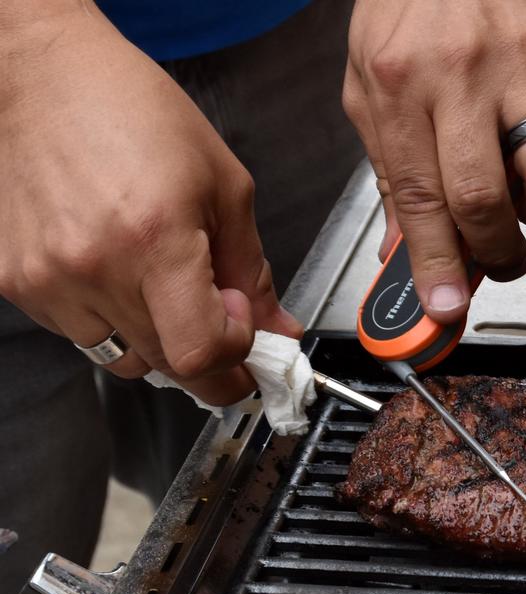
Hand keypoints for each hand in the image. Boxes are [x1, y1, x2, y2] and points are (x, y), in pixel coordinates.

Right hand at [0, 3, 301, 404]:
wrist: (43, 76)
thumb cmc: (134, 112)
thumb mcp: (223, 185)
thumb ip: (253, 269)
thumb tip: (278, 328)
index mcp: (154, 237)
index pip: (201, 353)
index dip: (235, 353)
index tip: (244, 326)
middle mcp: (92, 266)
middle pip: (166, 364)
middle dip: (208, 353)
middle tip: (221, 318)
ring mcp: (46, 279)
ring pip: (123, 358)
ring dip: (158, 339)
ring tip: (162, 282)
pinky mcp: (14, 282)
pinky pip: (80, 335)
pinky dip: (112, 319)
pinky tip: (119, 271)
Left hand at [344, 0, 525, 322]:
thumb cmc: (414, 2)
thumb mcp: (371, 79)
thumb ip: (388, 165)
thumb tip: (405, 244)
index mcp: (399, 84)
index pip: (419, 199)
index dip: (435, 265)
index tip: (445, 307)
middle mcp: (462, 74)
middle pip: (487, 199)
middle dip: (499, 254)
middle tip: (501, 262)